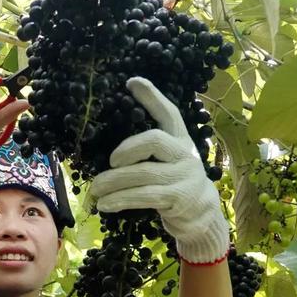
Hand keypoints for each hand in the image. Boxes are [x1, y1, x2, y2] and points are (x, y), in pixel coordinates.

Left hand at [88, 77, 229, 264]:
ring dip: (113, 182)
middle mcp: (185, 154)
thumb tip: (110, 150)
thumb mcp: (168, 160)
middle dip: (126, 149)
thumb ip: (150, 150)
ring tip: (95, 190)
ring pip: (143, 174)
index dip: (152, 96)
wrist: (201, 214)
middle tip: (110, 162)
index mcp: (181, 139)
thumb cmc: (175, 182)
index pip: (169, 113)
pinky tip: (105, 204)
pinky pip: (144, 196)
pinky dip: (120, 200)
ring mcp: (183, 177)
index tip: (131, 82)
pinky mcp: (178, 199)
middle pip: (154, 141)